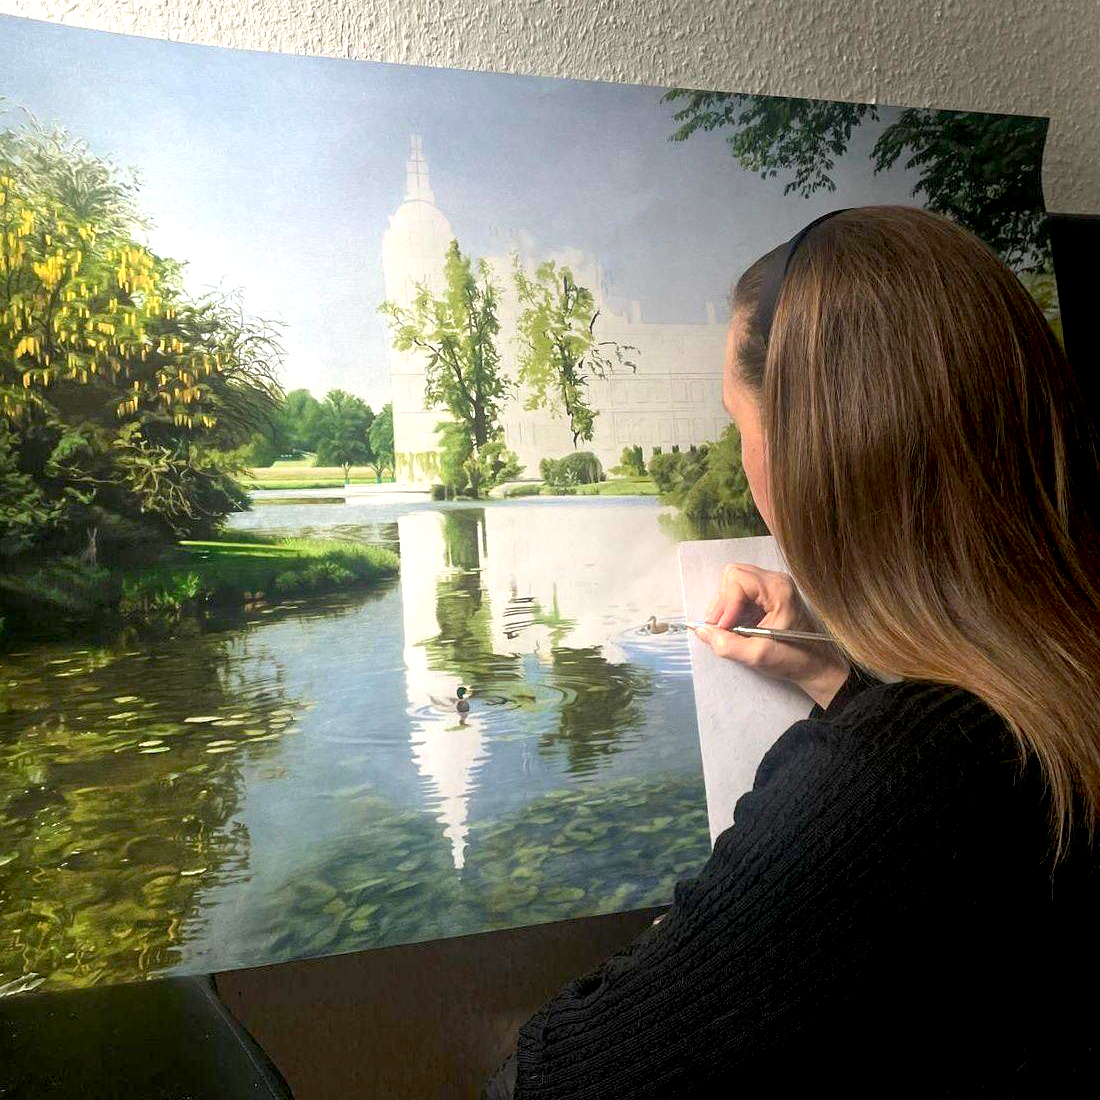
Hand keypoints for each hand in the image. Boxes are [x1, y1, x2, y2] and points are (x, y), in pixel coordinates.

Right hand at [693, 562, 848, 707]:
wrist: (817, 664)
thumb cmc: (793, 658)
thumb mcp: (758, 656)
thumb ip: (727, 644)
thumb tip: (702, 630)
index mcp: (778, 590)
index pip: (736, 580)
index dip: (725, 604)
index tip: (724, 628)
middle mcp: (776, 580)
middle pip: (733, 575)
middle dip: (722, 601)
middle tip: (720, 627)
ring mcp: (773, 584)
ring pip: (734, 581)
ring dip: (725, 604)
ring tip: (727, 627)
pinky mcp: (769, 592)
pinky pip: (740, 590)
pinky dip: (732, 606)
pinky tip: (736, 624)